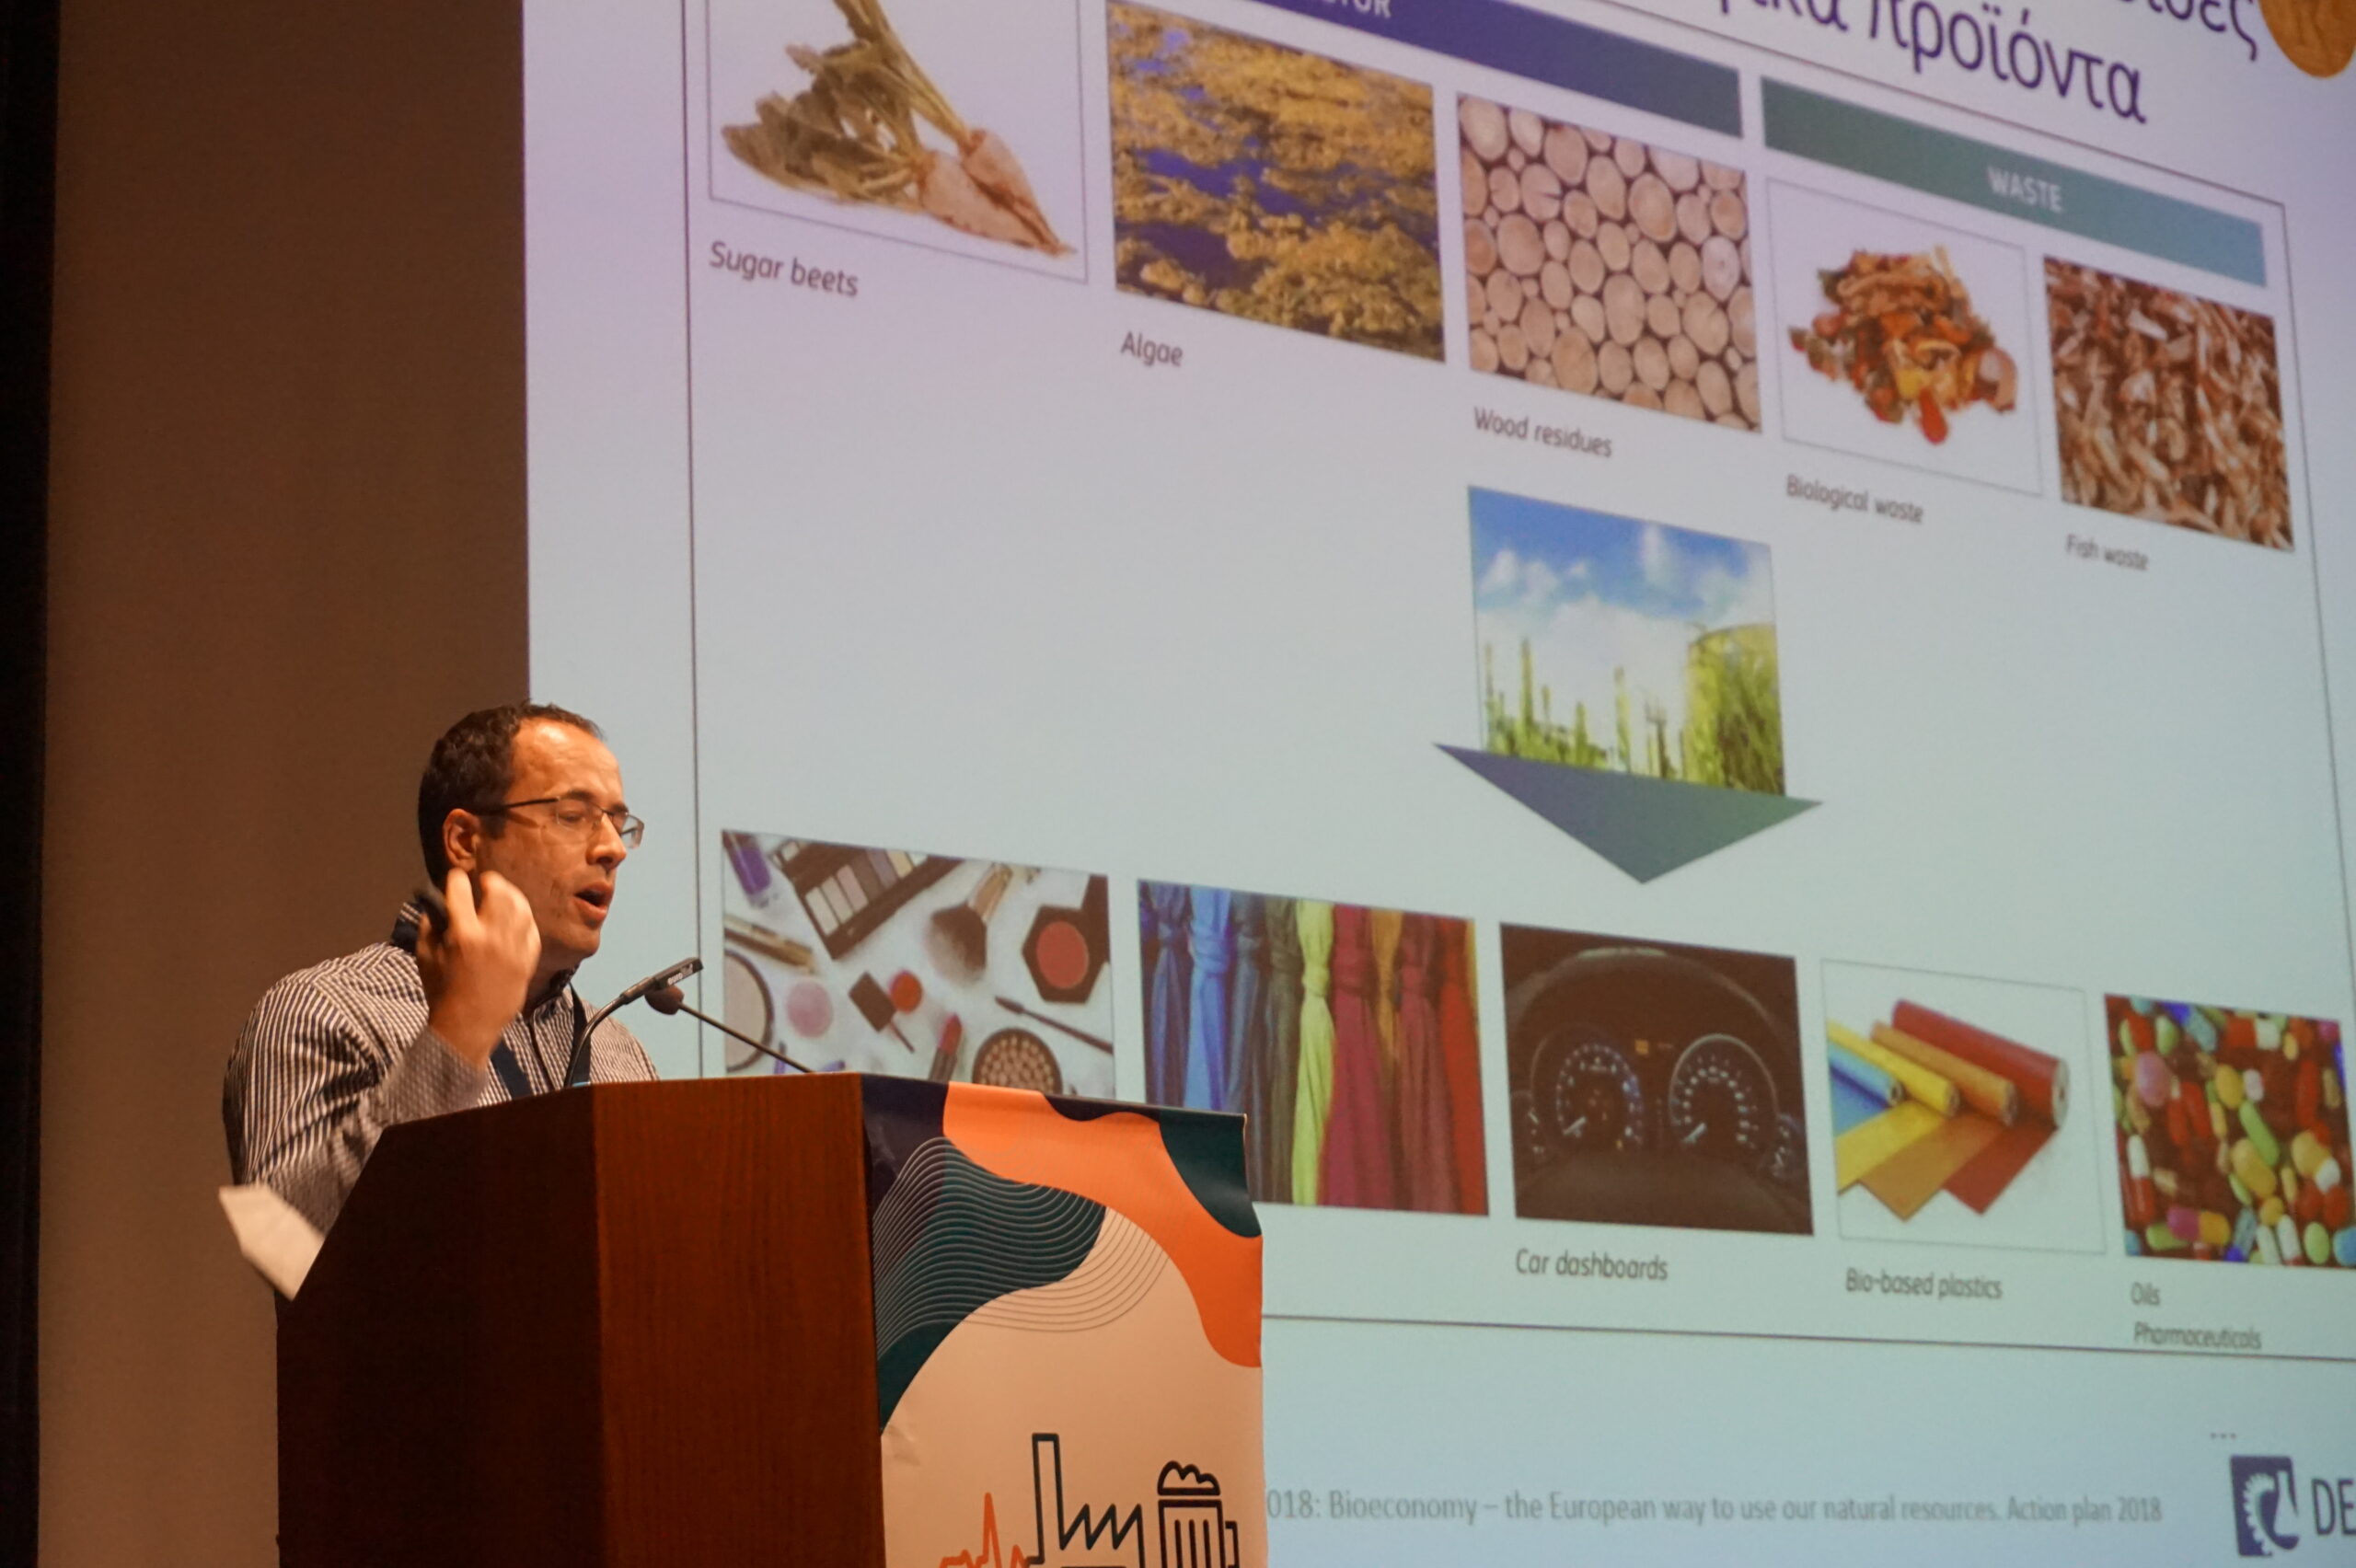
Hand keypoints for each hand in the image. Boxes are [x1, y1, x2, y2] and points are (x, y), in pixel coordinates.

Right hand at [416, 869, 539, 1067]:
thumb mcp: (425, 955)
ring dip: (510, 895)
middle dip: (490, 881)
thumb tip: (441, 901)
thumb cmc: (442, 990)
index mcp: (463, 934)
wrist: (469, 1025)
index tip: (455, 879)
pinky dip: (523, 918)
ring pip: (520, 907)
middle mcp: (493, 935)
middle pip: (499, 891)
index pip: (460, 890)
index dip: (455, 880)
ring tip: (502, 894)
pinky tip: (516, 917)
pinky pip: (532, 928)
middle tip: (485, 882)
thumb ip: (432, 923)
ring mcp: (515, 947)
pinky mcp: (528, 959)